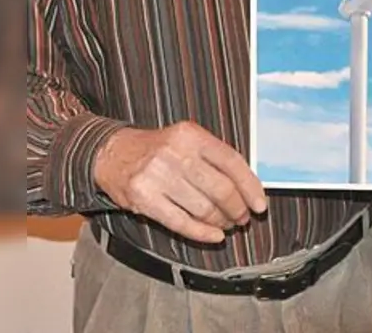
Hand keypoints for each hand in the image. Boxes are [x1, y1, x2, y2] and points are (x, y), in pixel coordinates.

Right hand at [92, 122, 267, 244]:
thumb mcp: (186, 139)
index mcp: (191, 135)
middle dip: (237, 209)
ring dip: (221, 222)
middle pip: (220, 189)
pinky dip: (202, 233)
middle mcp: (175, 153)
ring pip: (203, 208)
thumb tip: (248, 185)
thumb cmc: (157, 149)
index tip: (260, 204)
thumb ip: (214, 156)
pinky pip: (181, 222)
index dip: (250, 187)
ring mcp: (158, 177)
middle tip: (242, 217)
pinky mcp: (144, 199)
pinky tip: (214, 236)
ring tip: (226, 224)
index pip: (232, 162)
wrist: (111, 153)